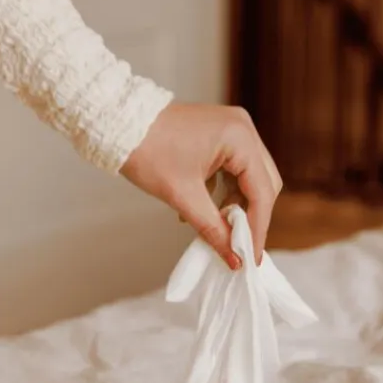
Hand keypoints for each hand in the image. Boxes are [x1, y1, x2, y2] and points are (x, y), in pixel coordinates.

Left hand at [120, 103, 281, 268]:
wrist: (118, 122)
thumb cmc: (146, 151)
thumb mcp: (182, 196)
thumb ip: (213, 229)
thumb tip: (234, 259)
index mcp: (239, 138)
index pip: (261, 192)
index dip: (258, 229)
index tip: (251, 258)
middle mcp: (244, 128)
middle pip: (263, 183)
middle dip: (251, 217)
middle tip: (239, 247)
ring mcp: (234, 129)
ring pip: (250, 178)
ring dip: (237, 205)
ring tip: (219, 230)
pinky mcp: (221, 134)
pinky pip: (235, 169)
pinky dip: (225, 192)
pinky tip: (205, 210)